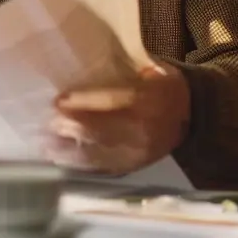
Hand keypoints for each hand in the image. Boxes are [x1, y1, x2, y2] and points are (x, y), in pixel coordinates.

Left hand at [44, 61, 190, 174]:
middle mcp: (143, 129)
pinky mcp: (134, 166)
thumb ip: (122, 73)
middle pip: (100, 130)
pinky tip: (62, 159)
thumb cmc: (163, 86)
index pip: (111, 101)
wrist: (192, 115)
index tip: (58, 100)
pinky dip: (81, 163)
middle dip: (71, 127)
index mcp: (148, 99)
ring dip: (70, 149)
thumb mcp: (150, 71)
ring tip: (46, 144)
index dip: (82, 101)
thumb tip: (83, 69)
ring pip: (99, 152)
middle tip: (45, 124)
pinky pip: (104, 167)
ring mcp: (139, 152)